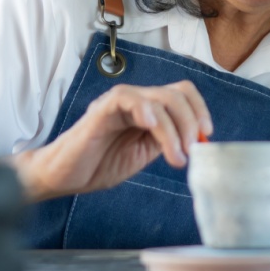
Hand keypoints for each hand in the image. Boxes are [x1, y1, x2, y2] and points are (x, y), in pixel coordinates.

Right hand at [12, 80, 211, 202]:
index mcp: (147, 110)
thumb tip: (194, 140)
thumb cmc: (98, 164)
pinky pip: (126, 98)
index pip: (182, 94)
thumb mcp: (142, 154)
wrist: (64, 177)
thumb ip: (165, 142)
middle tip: (190, 151)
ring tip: (175, 157)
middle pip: (176, 94)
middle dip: (191, 122)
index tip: (205, 135)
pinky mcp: (101, 110)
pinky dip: (145, 109)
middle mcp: (135, 102)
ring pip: (158, 98)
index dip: (199, 110)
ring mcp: (118, 104)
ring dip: (174, 128)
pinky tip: (152, 127)